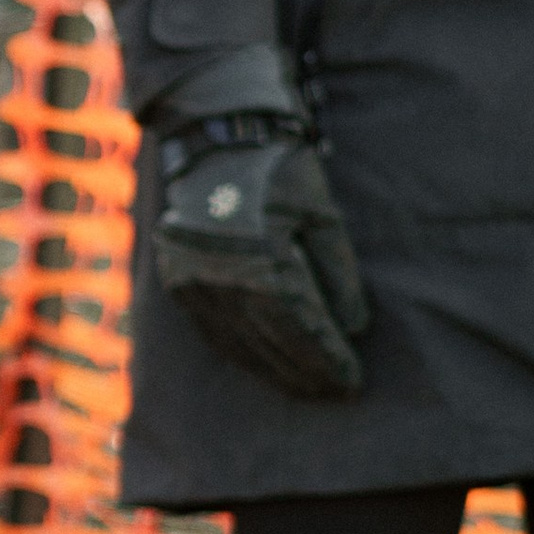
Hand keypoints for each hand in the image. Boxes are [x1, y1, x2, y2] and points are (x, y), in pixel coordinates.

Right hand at [153, 115, 368, 400]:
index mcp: (262, 259)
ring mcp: (194, 282)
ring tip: (304, 388)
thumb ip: (339, 273)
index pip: (301, 324)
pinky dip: (239, 352)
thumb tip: (354, 328)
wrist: (217, 138)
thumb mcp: (323, 214)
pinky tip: (261, 365)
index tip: (353, 381)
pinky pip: (211, 330)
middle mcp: (222, 278)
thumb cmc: (280, 171)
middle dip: (306, 371)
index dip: (328, 356)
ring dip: (273, 370)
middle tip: (334, 394)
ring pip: (238, 342)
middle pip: (270, 341)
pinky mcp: (178, 281)